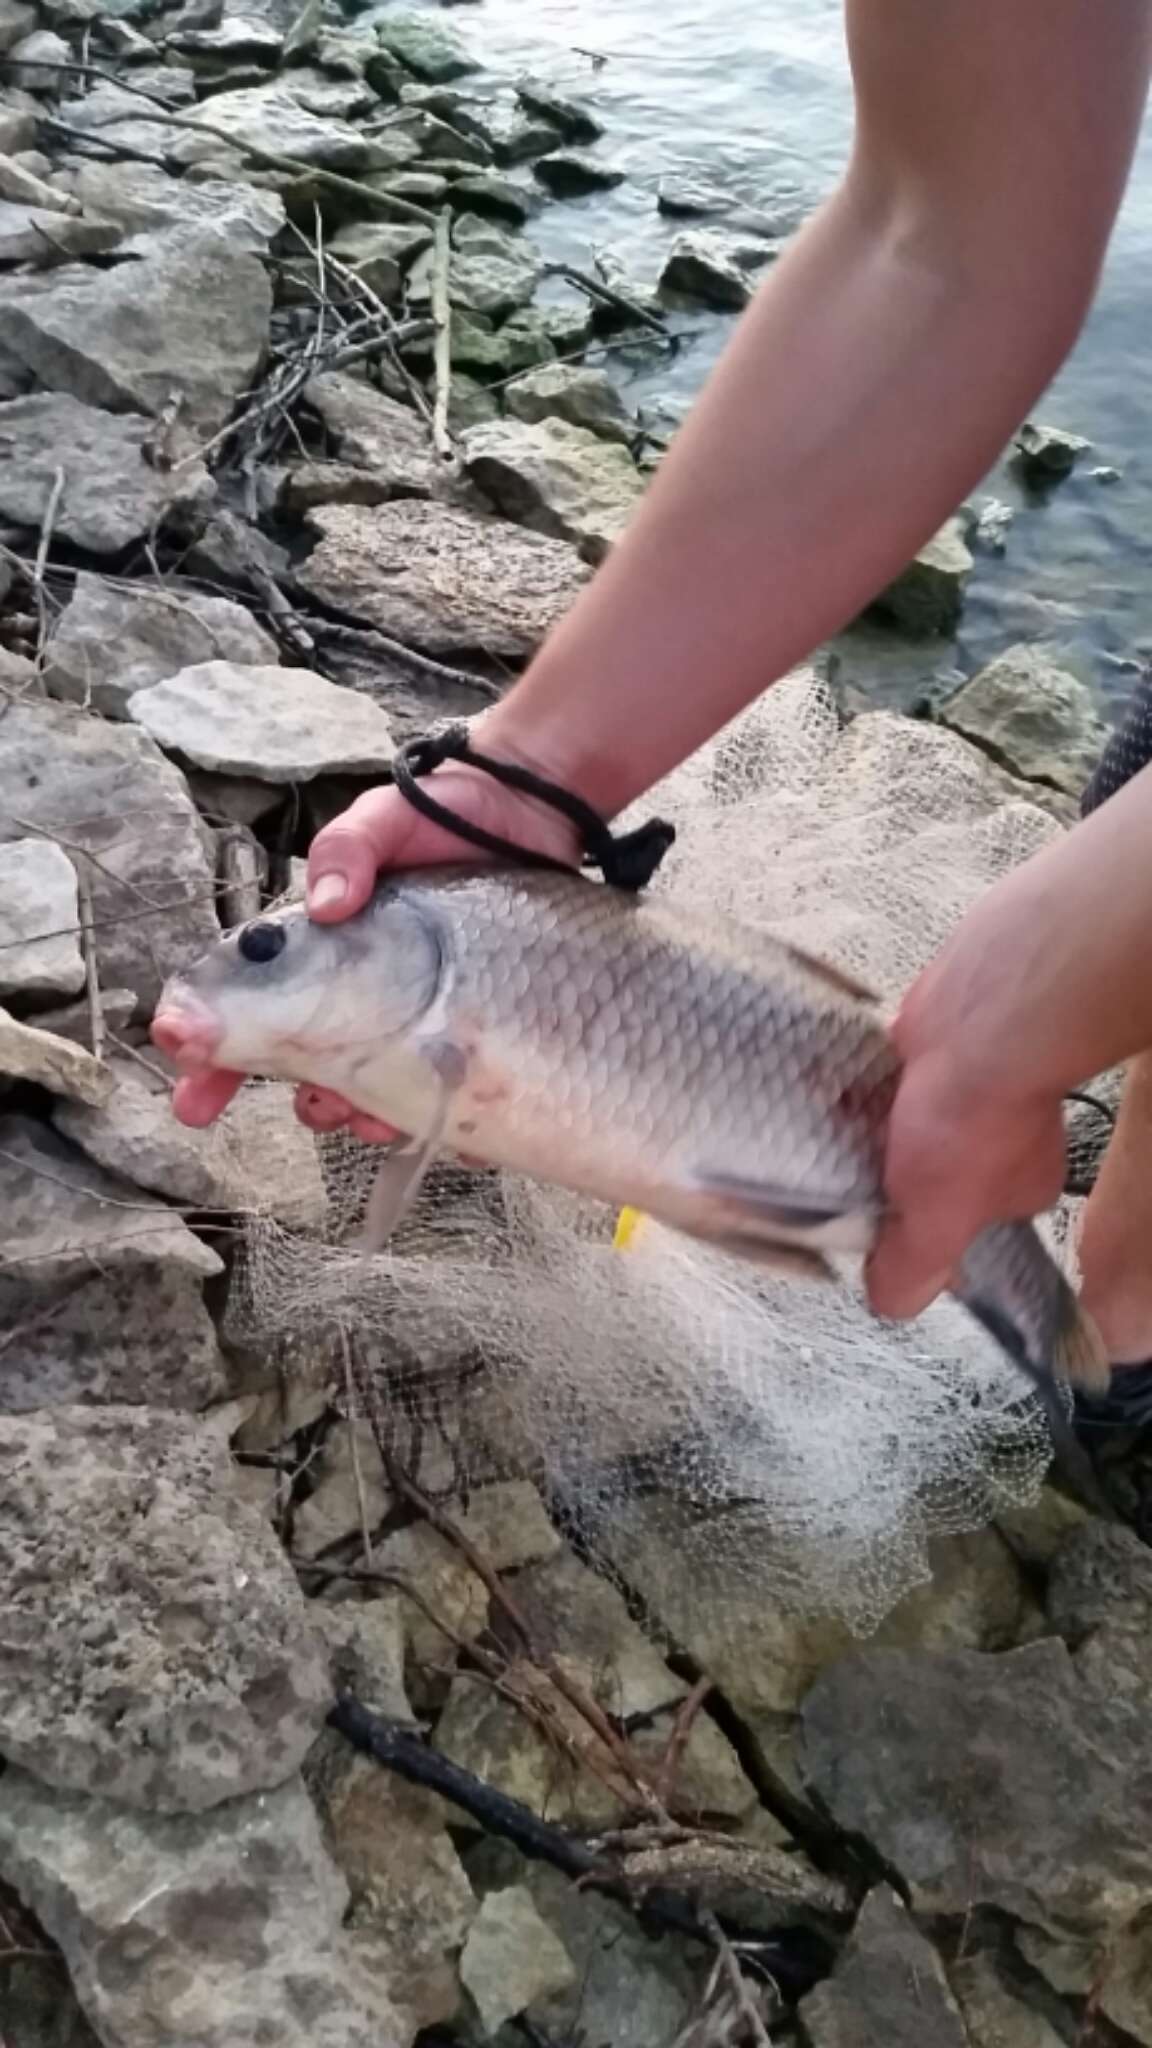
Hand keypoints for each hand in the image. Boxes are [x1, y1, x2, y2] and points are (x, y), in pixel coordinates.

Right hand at [170, 739, 581, 1133]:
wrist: (531, 810)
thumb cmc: (446, 812)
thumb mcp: (384, 818)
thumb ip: (348, 851)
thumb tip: (328, 904)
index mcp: (321, 946)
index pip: (249, 1001)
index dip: (210, 1044)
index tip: (189, 1078)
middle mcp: (357, 990)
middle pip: (296, 1060)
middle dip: (284, 1097)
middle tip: (278, 1110)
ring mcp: (412, 1016)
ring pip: (361, 1087)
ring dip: (352, 1112)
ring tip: (365, 1116)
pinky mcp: (467, 1030)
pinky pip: (439, 1092)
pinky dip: (427, 1118)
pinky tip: (432, 1124)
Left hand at [865, 946, 1068, 1319]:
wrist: (979, 1023)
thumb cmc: (973, 1120)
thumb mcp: (936, 1221)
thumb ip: (913, 1269)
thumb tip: (891, 1304)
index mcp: (1011, 1192)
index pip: (952, 1228)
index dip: (910, 1232)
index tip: (870, 1231)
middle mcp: (990, 1142)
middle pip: (920, 1175)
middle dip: (878, 1177)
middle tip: (837, 1181)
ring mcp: (960, 1094)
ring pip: (896, 1127)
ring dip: (861, 1131)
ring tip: (823, 1137)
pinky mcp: (928, 1050)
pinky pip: (879, 1080)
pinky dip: (853, 1087)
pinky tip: (829, 1092)